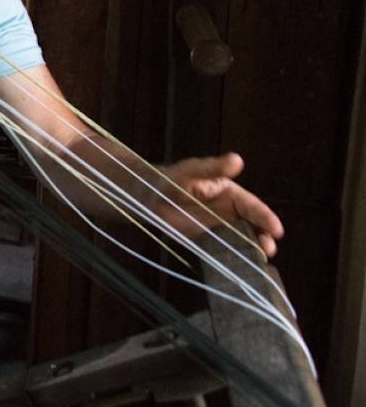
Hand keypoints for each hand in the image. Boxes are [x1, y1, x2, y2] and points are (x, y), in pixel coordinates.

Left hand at [157, 152, 283, 256]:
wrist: (150, 198)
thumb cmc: (172, 179)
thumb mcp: (191, 170)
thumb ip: (213, 168)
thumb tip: (237, 160)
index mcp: (231, 194)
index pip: (253, 206)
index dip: (266, 217)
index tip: (276, 229)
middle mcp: (230, 212)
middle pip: (253, 226)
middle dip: (264, 237)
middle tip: (269, 249)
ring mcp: (221, 227)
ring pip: (244, 240)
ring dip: (253, 249)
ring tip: (260, 258)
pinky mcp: (209, 240)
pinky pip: (226, 250)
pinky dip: (235, 258)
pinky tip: (239, 266)